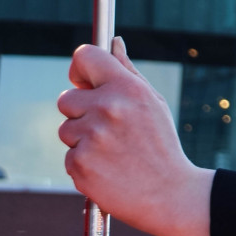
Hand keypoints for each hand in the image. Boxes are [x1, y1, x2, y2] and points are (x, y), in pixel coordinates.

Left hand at [58, 37, 213, 235]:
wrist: (169, 194)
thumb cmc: (161, 145)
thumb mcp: (152, 103)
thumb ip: (127, 71)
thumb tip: (114, 42)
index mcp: (126, 87)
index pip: (85, 57)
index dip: (80, 69)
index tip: (84, 81)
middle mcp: (107, 107)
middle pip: (66, 98)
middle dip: (80, 112)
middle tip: (106, 129)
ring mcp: (91, 136)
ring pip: (65, 130)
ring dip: (81, 140)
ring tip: (111, 152)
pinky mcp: (79, 164)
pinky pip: (68, 156)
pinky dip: (83, 164)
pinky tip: (107, 169)